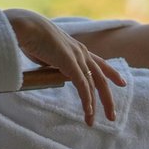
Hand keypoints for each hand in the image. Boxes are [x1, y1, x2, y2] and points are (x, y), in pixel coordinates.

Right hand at [4, 8, 126, 125]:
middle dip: (107, 99)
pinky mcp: (69, 62)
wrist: (25, 26)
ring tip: (92, 122)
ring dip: (94, 105)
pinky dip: (86, 99)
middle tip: (112, 116)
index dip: (112, 73)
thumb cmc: (31, 37)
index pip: (100, 63)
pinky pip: (81, 85)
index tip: (122, 83)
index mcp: (77, 48)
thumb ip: (54, 62)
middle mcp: (82, 52)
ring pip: (93, 85)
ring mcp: (77, 56)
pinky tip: (88, 111)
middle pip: (101, 78)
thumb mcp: (48, 53)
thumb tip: (51, 70)